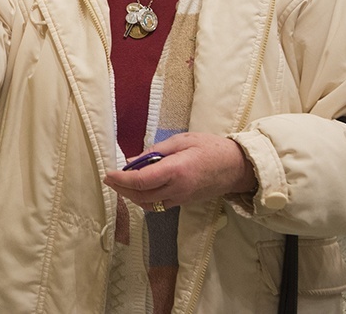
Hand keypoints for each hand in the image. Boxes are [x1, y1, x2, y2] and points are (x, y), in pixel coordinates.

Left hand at [103, 132, 257, 211]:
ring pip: (148, 204)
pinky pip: (158, 206)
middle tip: (108, 179)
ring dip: (131, 196)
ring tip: (120, 184)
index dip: (122, 179)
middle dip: (121, 189)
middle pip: (141, 196)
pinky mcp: (184, 203)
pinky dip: (144, 199)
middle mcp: (177, 189)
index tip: (108, 173)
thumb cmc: (211, 148)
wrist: (237, 167)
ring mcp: (181, 199)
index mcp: (176, 170)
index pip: (142, 180)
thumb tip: (132, 160)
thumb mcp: (181, 140)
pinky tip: (138, 189)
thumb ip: (155, 151)